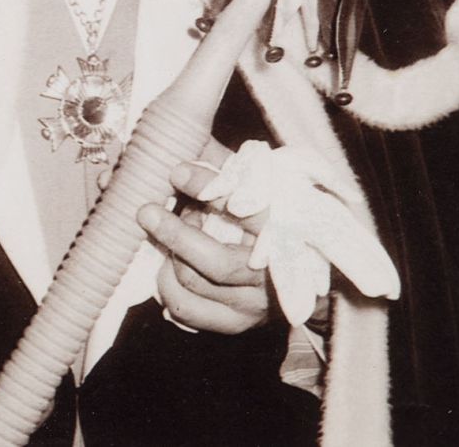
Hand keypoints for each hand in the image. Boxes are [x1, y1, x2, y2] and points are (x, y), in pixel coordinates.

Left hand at [136, 137, 270, 335]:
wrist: (312, 268)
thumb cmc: (277, 212)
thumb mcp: (260, 182)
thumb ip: (224, 164)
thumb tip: (179, 136)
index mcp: (285, 230)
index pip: (249, 210)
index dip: (209, 188)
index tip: (176, 170)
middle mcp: (271, 275)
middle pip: (215, 261)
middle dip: (175, 234)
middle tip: (147, 210)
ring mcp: (253, 305)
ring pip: (194, 285)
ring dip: (172, 257)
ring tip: (168, 236)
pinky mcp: (235, 323)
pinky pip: (187, 311)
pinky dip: (168, 287)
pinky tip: (167, 264)